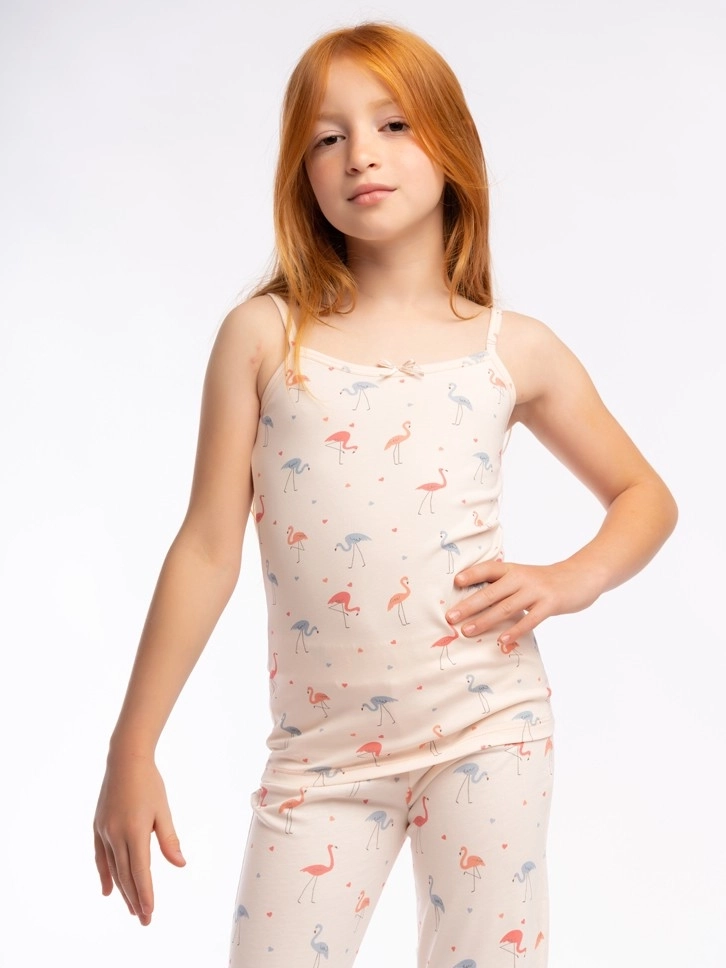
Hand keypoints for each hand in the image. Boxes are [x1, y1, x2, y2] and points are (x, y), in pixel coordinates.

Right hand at [93, 753, 185, 925]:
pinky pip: (101, 857)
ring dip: (122, 890)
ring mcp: (104, 832)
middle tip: (144, 919)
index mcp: (135, 831)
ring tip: (132, 909)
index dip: (145, 893)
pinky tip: (107, 890)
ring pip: (113, 869)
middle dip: (135, 899)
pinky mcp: (98, 827)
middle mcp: (116, 835)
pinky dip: (105, 874)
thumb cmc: (149, 783)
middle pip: (126, 875)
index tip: (150, 912)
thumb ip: (169, 839)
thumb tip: (180, 864)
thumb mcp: (163, 810)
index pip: (140, 871)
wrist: (125, 760)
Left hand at [445, 559, 601, 643]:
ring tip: (467, 631)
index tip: (455, 583)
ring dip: (485, 620)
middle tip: (450, 617)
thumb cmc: (545, 581)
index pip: (488, 569)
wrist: (581, 575)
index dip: (472, 574)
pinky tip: (503, 641)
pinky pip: (530, 619)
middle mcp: (521, 577)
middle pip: (491, 592)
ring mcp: (536, 590)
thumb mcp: (523, 577)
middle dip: (469, 605)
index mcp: (512, 569)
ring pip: (506, 607)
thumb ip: (504, 587)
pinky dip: (515, 631)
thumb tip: (475, 605)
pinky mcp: (550, 603)